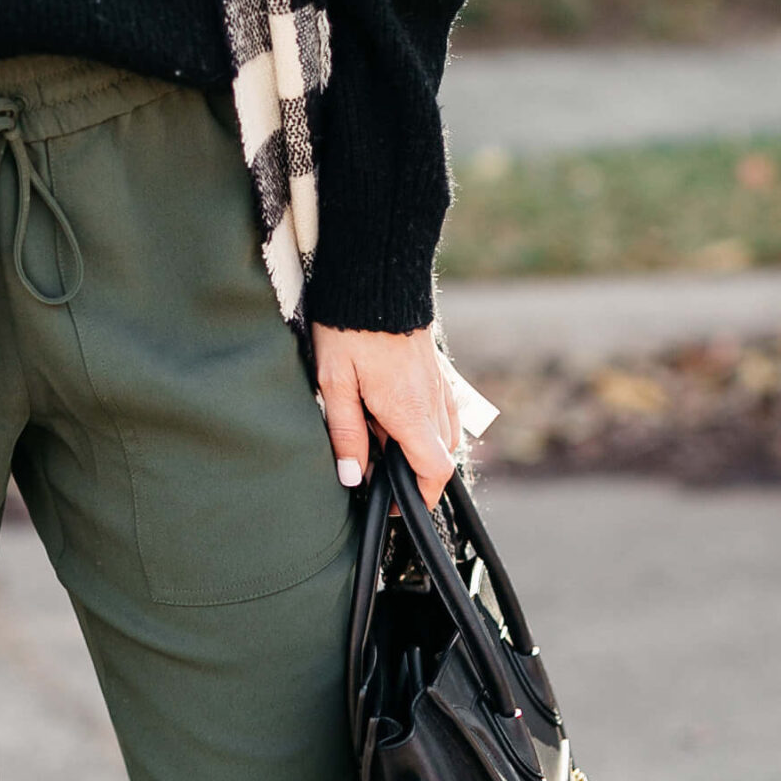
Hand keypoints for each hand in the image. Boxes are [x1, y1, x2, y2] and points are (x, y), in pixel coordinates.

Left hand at [311, 321, 461, 509]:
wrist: (377, 277)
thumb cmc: (350, 328)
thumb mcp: (335, 383)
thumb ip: (345, 434)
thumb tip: (353, 477)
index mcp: (410, 412)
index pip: (435, 472)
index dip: (418, 497)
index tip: (395, 503)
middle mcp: (433, 401)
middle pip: (441, 456)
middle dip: (415, 472)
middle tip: (377, 468)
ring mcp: (440, 384)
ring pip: (445, 434)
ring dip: (421, 447)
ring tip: (382, 437)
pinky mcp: (438, 369)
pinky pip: (444, 409)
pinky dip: (428, 423)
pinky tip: (394, 411)